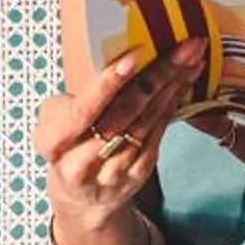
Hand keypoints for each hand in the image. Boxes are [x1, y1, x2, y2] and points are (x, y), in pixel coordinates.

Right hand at [33, 42, 204, 222]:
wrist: (81, 197)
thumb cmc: (67, 143)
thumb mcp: (52, 119)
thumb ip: (73, 97)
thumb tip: (111, 66)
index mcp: (54, 142)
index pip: (85, 110)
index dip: (109, 83)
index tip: (135, 56)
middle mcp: (83, 161)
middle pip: (125, 113)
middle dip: (157, 76)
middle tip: (184, 47)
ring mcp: (113, 171)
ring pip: (147, 122)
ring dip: (173, 87)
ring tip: (192, 57)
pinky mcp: (138, 174)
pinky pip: (158, 134)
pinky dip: (173, 105)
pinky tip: (185, 82)